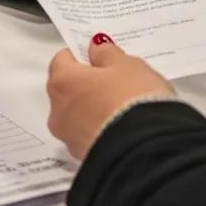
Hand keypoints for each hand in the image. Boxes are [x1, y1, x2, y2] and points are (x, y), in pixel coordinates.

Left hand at [46, 36, 173, 160]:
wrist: (147, 150)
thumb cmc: (133, 100)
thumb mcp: (127, 65)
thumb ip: (106, 54)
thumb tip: (95, 49)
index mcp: (62, 81)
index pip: (62, 59)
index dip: (82, 57)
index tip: (101, 58)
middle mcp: (58, 111)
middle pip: (67, 89)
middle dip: (87, 84)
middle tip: (116, 82)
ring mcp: (69, 138)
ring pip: (77, 115)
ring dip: (93, 109)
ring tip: (124, 107)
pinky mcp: (85, 157)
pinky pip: (89, 136)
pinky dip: (101, 129)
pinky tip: (123, 127)